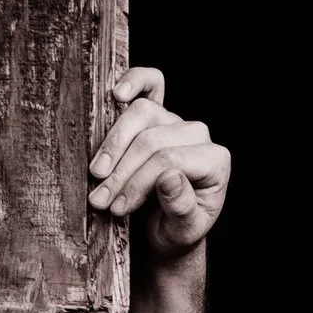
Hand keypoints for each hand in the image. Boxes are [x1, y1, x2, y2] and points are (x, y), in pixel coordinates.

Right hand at [90, 66, 229, 259]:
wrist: (166, 228)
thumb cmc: (176, 229)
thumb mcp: (183, 231)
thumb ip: (181, 207)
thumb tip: (169, 177)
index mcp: (215, 162)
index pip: (171, 160)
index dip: (138, 182)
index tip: (117, 207)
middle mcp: (198, 135)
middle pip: (153, 139)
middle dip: (122, 172)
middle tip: (100, 199)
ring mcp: (176, 120)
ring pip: (142, 113)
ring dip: (113, 144)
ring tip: (97, 175)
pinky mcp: (158, 113)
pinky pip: (151, 84)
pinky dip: (135, 81)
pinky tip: (117, 94)